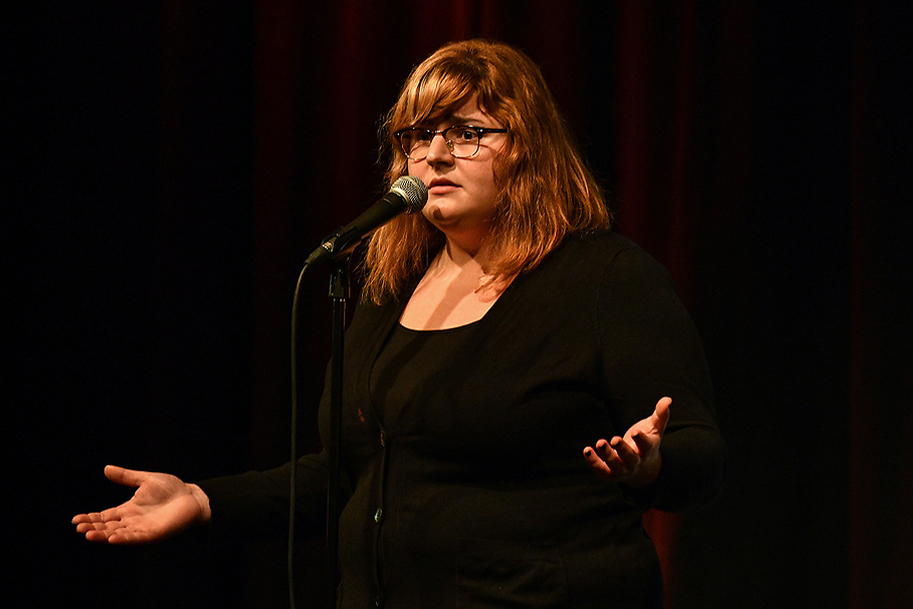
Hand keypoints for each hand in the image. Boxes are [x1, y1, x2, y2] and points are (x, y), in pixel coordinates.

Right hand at [72, 465, 210, 543]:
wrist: (192, 496)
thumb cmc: (171, 488)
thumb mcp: (145, 480)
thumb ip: (126, 476)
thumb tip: (106, 468)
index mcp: (128, 509)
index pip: (104, 516)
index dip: (90, 518)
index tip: (76, 519)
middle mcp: (132, 521)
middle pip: (107, 527)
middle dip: (92, 527)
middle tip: (79, 527)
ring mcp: (141, 529)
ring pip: (118, 535)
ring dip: (103, 535)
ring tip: (88, 534)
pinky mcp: (153, 534)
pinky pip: (135, 538)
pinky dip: (124, 539)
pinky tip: (112, 538)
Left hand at [583, 397, 670, 487]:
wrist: (642, 468)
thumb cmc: (646, 441)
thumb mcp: (654, 428)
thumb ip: (660, 415)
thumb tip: (668, 399)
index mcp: (648, 450)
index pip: (646, 446)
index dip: (641, 440)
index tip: (636, 432)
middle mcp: (636, 462)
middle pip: (630, 459)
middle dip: (623, 450)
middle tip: (615, 439)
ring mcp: (623, 470)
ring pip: (615, 466)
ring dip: (607, 455)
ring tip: (600, 443)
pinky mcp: (610, 474)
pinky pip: (602, 470)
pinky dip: (593, 462)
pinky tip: (587, 450)